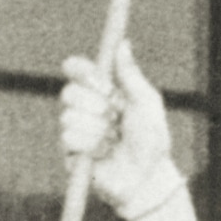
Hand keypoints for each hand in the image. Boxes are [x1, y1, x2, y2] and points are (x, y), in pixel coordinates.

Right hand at [58, 48, 179, 219]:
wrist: (146, 175)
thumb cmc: (152, 139)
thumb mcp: (146, 103)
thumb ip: (130, 75)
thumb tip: (123, 44)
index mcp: (104, 92)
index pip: (78, 71)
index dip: (78, 70)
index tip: (87, 73)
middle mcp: (86, 108)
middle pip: (68, 92)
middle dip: (94, 104)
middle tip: (114, 115)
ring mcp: (75, 129)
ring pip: (68, 117)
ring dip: (97, 129)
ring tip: (114, 139)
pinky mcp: (69, 150)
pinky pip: (69, 138)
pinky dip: (92, 144)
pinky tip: (105, 152)